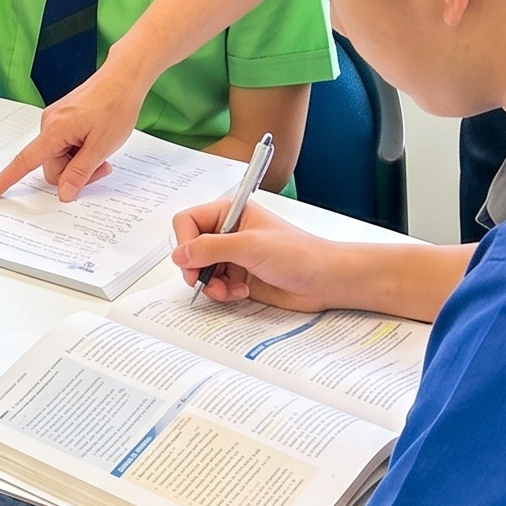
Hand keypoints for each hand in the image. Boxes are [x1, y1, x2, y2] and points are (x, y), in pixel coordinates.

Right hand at [0, 51, 144, 201]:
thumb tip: (64, 192)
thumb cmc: (115, 105)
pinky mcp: (63, 119)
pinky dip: (78, 150)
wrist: (123, 79)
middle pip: (51, 166)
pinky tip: (95, 141)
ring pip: (59, 157)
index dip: (6, 180)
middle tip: (100, 166)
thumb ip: (79, 173)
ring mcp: (55, 120)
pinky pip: (64, 144)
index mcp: (54, 130)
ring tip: (101, 150)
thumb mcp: (101, 147)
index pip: (24, 161)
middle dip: (73, 172)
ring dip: (79, 161)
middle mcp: (49, 123)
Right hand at [169, 197, 340, 310]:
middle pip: (190, 248)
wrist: (324, 280)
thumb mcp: (251, 246)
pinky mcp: (238, 276)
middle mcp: (228, 232)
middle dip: (196, 268)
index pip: (188, 221)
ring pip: (200, 270)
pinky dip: (222, 292)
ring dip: (210, 284)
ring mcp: (233, 256)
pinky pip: (215, 286)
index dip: (185, 242)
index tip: (192, 262)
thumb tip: (180, 254)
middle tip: (204, 281)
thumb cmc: (298, 254)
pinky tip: (240, 292)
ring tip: (228, 290)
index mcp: (230, 213)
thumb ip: (212, 248)